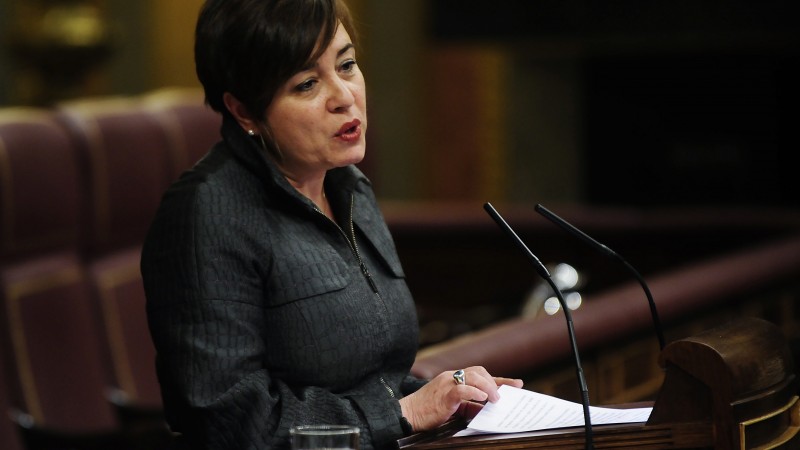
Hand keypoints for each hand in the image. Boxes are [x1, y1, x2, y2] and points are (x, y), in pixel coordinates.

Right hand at [398, 366, 522, 431]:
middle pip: (479, 371)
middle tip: (501, 397)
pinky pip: (462, 389)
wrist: (409, 413)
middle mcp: (451, 376)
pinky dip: (474, 392)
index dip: (500, 379)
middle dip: (494, 382)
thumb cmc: (429, 411)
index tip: (517, 384)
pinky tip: (482, 399)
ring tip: (495, 399)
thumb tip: (487, 408)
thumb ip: (469, 405)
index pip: (480, 374)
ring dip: (488, 388)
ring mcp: (447, 383)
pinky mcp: (444, 394)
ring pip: (473, 377)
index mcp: (454, 378)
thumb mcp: (454, 407)